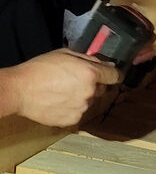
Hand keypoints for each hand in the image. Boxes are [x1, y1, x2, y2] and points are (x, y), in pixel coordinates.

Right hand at [6, 49, 122, 126]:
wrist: (20, 91)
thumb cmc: (39, 69)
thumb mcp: (65, 54)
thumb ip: (89, 59)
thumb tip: (106, 65)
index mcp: (91, 74)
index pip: (116, 76)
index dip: (114, 75)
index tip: (112, 75)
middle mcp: (91, 92)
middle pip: (102, 89)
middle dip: (93, 85)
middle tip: (74, 81)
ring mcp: (83, 108)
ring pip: (90, 101)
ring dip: (82, 97)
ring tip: (62, 91)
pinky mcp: (74, 120)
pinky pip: (79, 112)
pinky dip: (72, 108)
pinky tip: (59, 101)